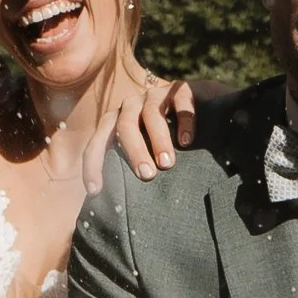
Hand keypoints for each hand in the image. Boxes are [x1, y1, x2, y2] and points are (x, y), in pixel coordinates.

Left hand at [82, 74, 196, 194]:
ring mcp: (155, 94)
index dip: (93, 165)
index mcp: (117, 123)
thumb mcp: (148, 154)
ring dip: (158, 139)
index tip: (95, 191)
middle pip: (124, 126)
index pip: (97, 142)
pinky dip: (183, 121)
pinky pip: (179, 101)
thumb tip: (115, 208)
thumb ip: (134, 169)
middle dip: (134, 152)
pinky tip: (187, 141)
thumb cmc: (169, 140)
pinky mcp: (181, 88)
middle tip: (147, 176)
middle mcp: (132, 106)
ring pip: (151, 114)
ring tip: (168, 164)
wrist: (204, 106)